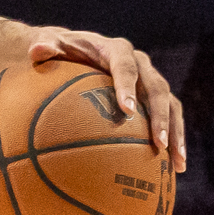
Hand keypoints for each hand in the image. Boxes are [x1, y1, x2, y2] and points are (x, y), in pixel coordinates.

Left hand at [27, 29, 186, 174]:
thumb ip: (44, 47)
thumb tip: (36, 51)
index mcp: (116, 50)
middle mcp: (140, 63)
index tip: (126, 110)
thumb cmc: (60, 51)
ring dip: (175, 133)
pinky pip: (170, 118)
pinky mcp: (152, 98)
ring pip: (171, 104)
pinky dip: (174, 140)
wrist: (77, 50)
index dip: (127, 86)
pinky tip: (174, 169)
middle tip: (158, 143)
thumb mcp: (48, 45)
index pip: (125, 66)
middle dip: (160, 116)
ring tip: (176, 162)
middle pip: (156, 88)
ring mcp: (149, 81)